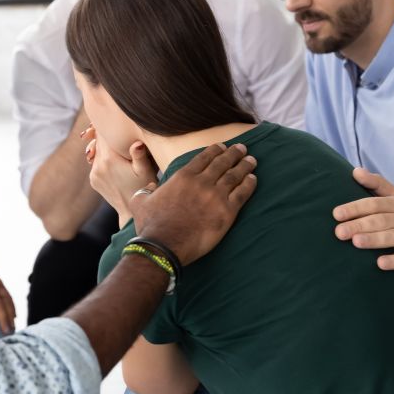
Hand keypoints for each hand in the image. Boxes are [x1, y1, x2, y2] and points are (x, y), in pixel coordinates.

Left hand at [83, 126, 156, 220]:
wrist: (132, 212)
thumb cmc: (144, 188)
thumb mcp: (146, 171)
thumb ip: (140, 155)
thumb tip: (137, 143)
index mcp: (110, 159)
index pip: (104, 133)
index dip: (108, 123)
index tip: (112, 114)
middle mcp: (98, 165)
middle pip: (98, 140)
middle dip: (105, 133)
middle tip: (110, 122)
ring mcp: (93, 173)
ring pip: (97, 151)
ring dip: (104, 146)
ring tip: (113, 141)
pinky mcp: (93, 180)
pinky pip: (96, 162)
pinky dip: (103, 158)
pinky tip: (114, 159)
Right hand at [132, 143, 256, 264]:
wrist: (164, 246)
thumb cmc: (151, 225)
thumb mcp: (140, 202)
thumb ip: (146, 190)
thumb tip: (151, 187)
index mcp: (183, 176)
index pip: (204, 157)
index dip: (215, 150)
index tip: (223, 147)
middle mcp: (201, 182)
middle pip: (222, 162)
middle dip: (234, 153)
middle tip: (242, 148)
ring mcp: (216, 196)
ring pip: (235, 175)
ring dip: (244, 166)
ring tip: (251, 160)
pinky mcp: (227, 212)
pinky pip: (242, 193)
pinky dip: (249, 184)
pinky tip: (253, 179)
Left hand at [333, 167, 393, 271]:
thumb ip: (378, 185)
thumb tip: (355, 171)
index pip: (375, 203)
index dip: (355, 207)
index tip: (336, 214)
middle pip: (381, 220)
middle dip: (360, 225)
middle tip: (339, 232)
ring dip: (374, 239)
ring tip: (356, 242)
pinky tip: (380, 263)